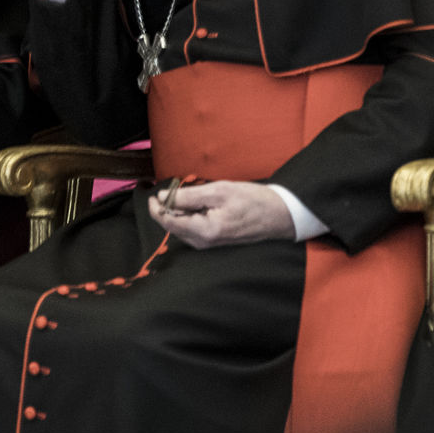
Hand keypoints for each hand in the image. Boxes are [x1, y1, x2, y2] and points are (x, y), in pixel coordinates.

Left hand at [149, 180, 294, 247]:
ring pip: (182, 226)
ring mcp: (208, 244)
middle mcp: (203, 242)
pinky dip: (190, 215)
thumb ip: (188, 196)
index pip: (168, 222)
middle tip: (176, 188)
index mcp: (204, 231)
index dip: (156, 207)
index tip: (155, 193)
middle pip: (173, 225)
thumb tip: (163, 197)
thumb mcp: (219, 191)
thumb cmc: (252, 201)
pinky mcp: (212, 241)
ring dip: (180, 210)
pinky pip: (192, 228)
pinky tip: (201, 203)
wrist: (278, 215)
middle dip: (169, 207)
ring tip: (192, 194)